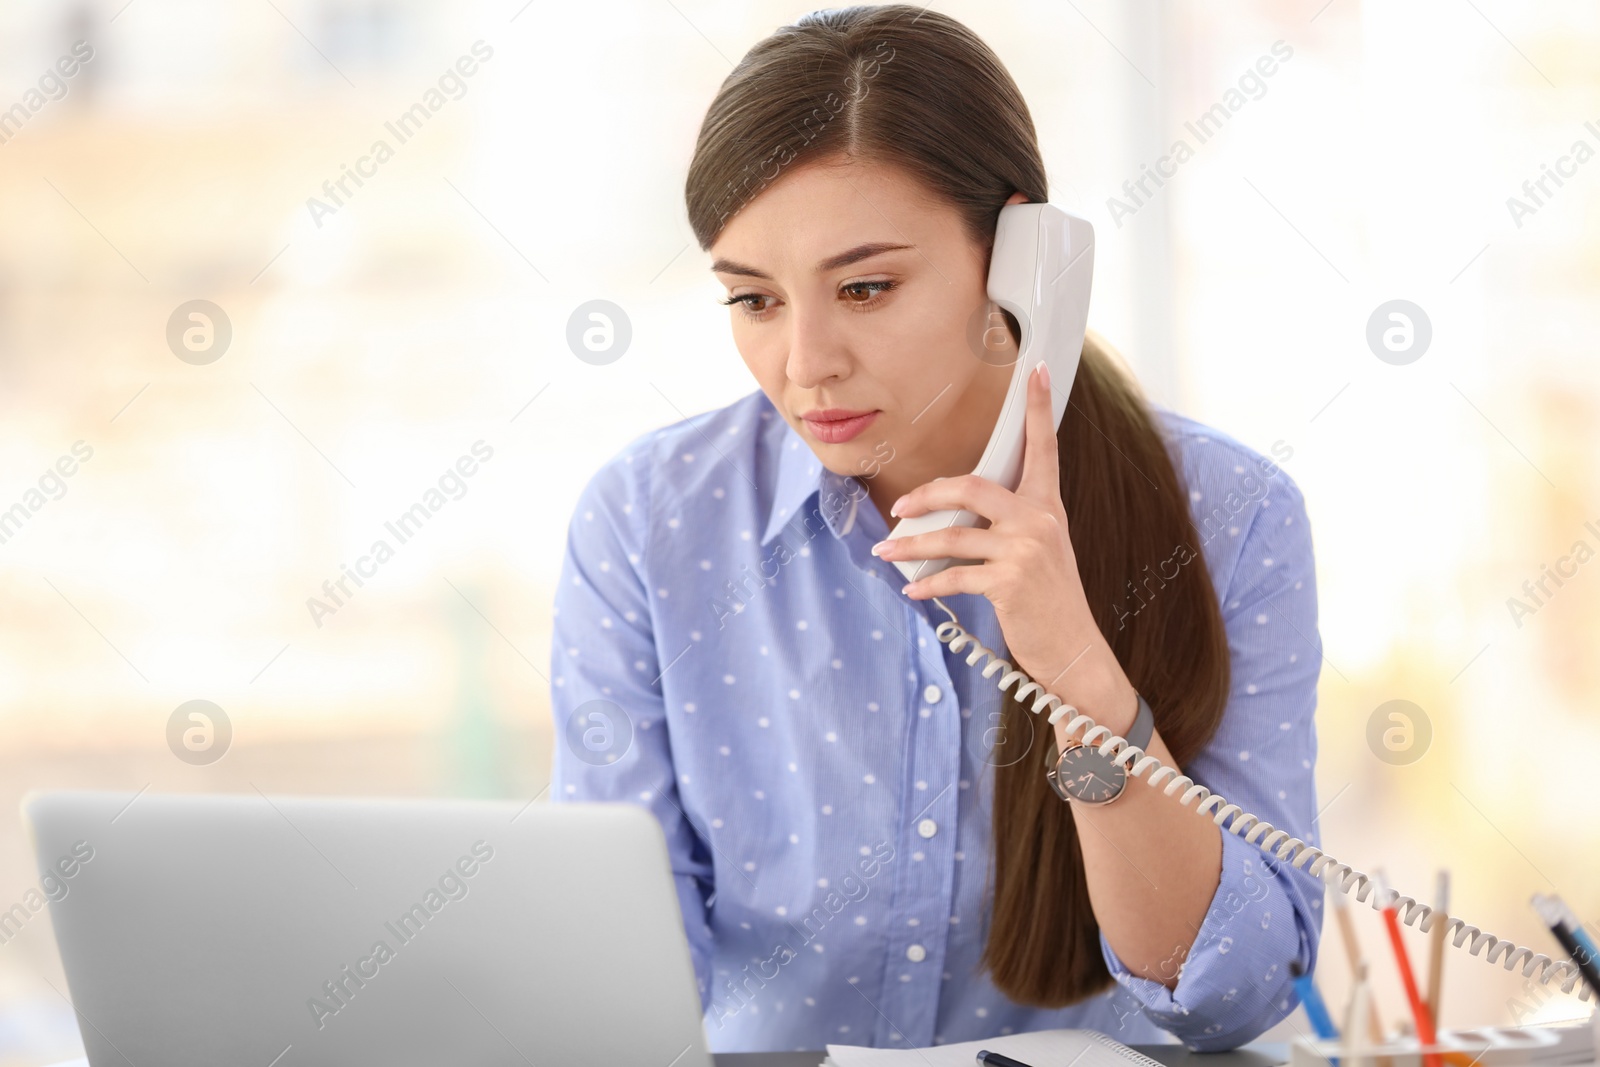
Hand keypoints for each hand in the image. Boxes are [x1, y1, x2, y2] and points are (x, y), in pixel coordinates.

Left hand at [869, 361, 1132, 728]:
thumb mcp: (1038, 551)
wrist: (1073, 649)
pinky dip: (927, 583)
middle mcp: (1039, 521)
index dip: (1040, 408)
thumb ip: (1006, 524)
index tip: (1039, 370)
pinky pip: (954, 575)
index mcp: (1047, 506)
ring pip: (953, 535)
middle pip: (973, 485)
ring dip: (911, 546)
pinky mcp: (1009, 582)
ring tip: (885, 553)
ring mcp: (1025, 550)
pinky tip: (911, 588)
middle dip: (928, 494)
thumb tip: (948, 515)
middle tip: (898, 506)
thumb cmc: (1049, 600)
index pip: (1045, 447)